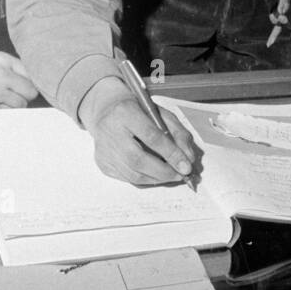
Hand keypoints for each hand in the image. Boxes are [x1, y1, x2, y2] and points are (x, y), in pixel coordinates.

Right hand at [0, 52, 39, 120]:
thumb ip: (9, 71)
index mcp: (2, 58)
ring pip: (20, 105)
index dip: (28, 85)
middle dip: (22, 98)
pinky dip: (2, 115)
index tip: (21, 90)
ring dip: (11, 108)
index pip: (30, 73)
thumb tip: (33, 87)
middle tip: (8, 100)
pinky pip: (8, 114)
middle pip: (30, 91)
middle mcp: (2, 71)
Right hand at [79, 76, 196, 185]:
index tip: (186, 166)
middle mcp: (110, 131)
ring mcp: (104, 150)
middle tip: (181, 175)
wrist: (106, 109)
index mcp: (125, 112)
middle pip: (139, 160)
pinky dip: (146, 179)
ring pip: (133, 175)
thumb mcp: (160, 112)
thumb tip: (188, 158)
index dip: (171, 153)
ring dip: (158, 179)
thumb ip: (177, 132)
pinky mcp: (103, 163)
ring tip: (172, 175)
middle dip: (164, 172)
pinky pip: (128, 179)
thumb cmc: (136, 109)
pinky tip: (155, 174)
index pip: (151, 136)